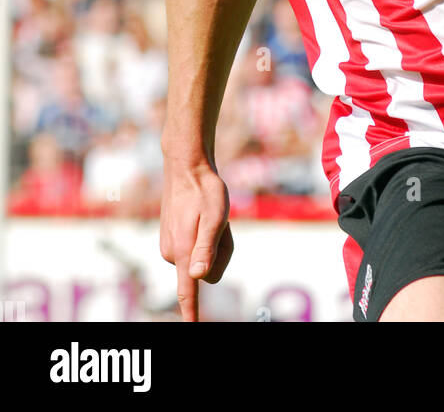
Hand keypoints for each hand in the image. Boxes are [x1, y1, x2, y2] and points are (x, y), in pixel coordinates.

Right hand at [160, 159, 233, 322]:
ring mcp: (170, 247)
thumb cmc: (205, 190)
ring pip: (202, 261)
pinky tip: (202, 217)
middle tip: (221, 225)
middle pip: (208, 274)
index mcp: (182, 251)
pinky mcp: (171, 240)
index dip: (190, 313)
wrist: (187, 167)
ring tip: (211, 218)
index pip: (187, 291)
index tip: (191, 329)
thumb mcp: (215, 217)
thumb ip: (207, 248)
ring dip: (214, 244)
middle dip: (220, 253)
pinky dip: (205, 238)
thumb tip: (197, 276)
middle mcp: (172, 254)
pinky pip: (196, 251)